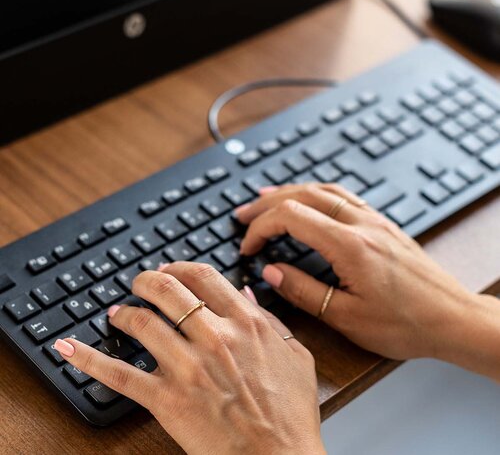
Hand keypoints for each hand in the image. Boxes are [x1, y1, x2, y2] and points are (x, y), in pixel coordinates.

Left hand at [54, 262, 324, 454]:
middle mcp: (215, 337)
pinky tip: (69, 348)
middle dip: (146, 280)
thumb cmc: (291, 411)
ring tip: (117, 312)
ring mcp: (188, 367)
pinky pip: (120, 375)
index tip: (169, 269)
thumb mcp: (296, 354)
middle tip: (139, 283)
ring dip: (123, 312)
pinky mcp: (167, 399)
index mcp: (246, 323)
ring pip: (142, 324)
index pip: (203, 276)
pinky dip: (89, 359)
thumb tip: (246, 291)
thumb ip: (271, 317)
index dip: (179, 267)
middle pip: (167, 290)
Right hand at [237, 183, 478, 360]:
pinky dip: (316, 192)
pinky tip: (307, 199)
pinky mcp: (381, 223)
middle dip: (266, 203)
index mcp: (350, 246)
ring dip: (289, 191)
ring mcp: (373, 219)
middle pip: (302, 196)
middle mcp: (361, 224)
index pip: (291, 218)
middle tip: (243, 214)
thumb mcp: (347, 317)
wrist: (452, 318)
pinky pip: (342, 195)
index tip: (247, 245)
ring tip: (265, 197)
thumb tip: (270, 272)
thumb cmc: (406, 323)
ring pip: (323, 189)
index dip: (261, 227)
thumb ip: (303, 291)